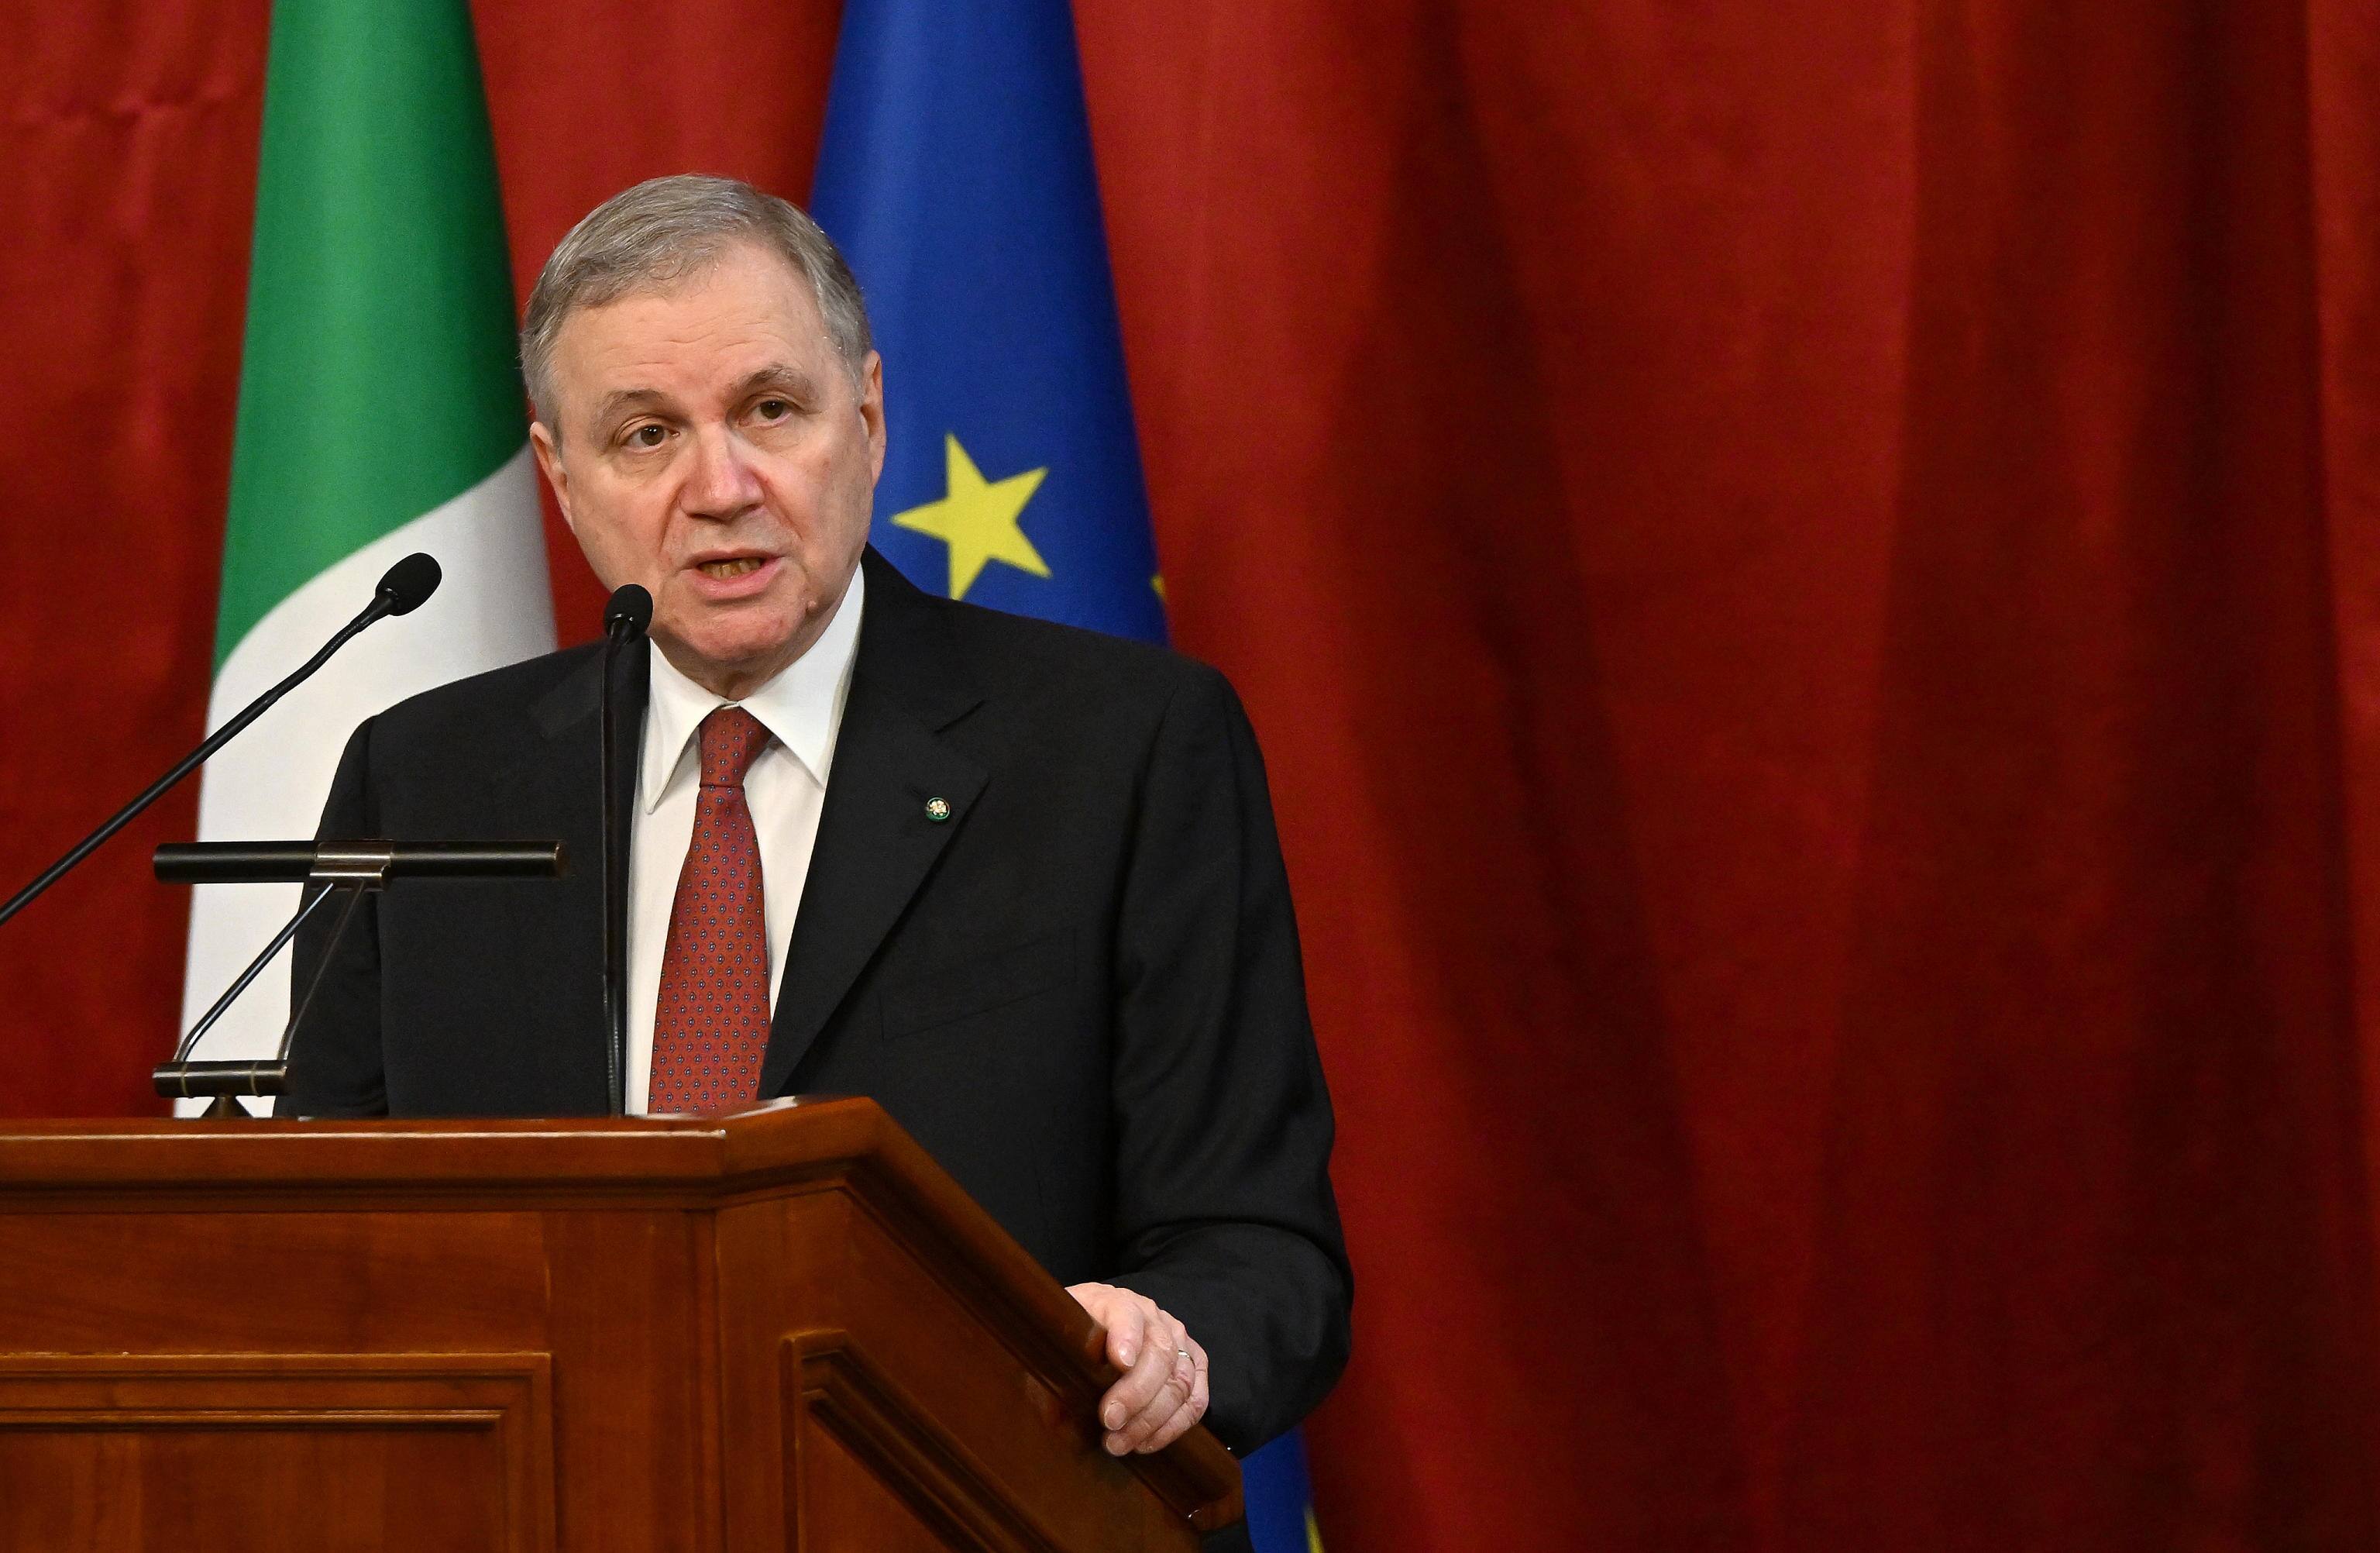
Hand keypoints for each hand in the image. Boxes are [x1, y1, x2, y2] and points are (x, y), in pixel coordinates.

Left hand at [1065, 1281, 1209, 1454]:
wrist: (1092, 1331)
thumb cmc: (1072, 1342)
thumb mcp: (1054, 1345)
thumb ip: (1055, 1371)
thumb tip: (1058, 1416)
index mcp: (1112, 1302)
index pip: (1126, 1314)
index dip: (1126, 1337)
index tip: (1120, 1363)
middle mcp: (1152, 1316)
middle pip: (1160, 1353)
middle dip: (1137, 1394)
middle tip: (1110, 1421)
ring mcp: (1177, 1339)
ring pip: (1180, 1381)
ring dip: (1152, 1419)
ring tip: (1119, 1442)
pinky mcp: (1193, 1364)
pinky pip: (1195, 1400)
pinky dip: (1174, 1426)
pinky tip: (1145, 1442)